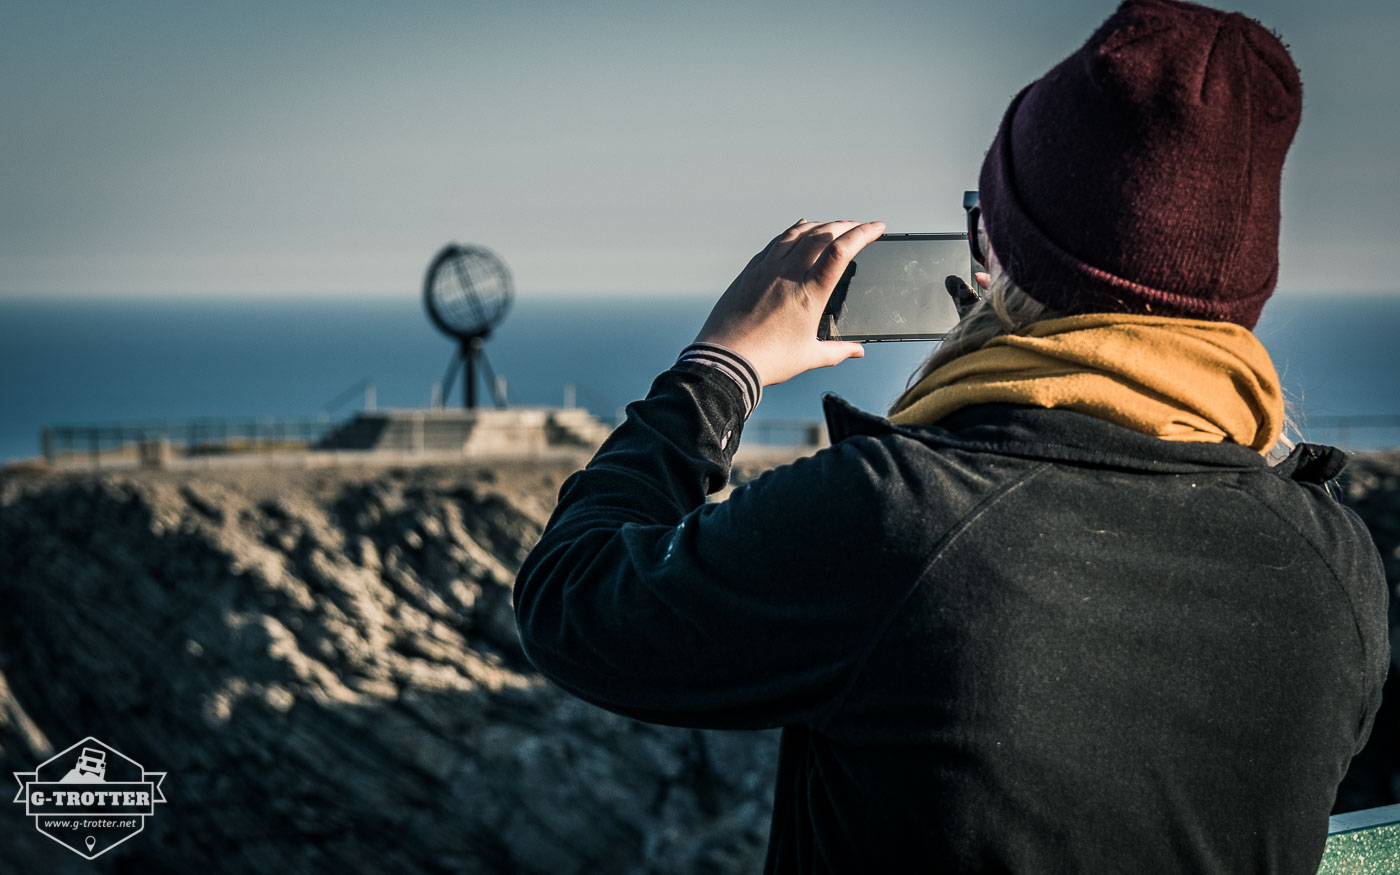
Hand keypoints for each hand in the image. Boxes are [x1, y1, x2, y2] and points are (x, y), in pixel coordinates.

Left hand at [694, 219, 884, 385]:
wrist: (725, 361)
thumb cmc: (768, 361)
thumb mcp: (809, 357)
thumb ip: (838, 351)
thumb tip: (857, 351)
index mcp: (809, 293)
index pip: (841, 251)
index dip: (863, 233)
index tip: (877, 227)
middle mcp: (788, 275)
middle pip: (820, 234)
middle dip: (844, 225)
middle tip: (856, 226)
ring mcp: (765, 271)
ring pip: (795, 234)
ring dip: (817, 225)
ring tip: (830, 225)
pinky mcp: (748, 274)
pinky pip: (772, 244)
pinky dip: (790, 233)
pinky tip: (795, 232)